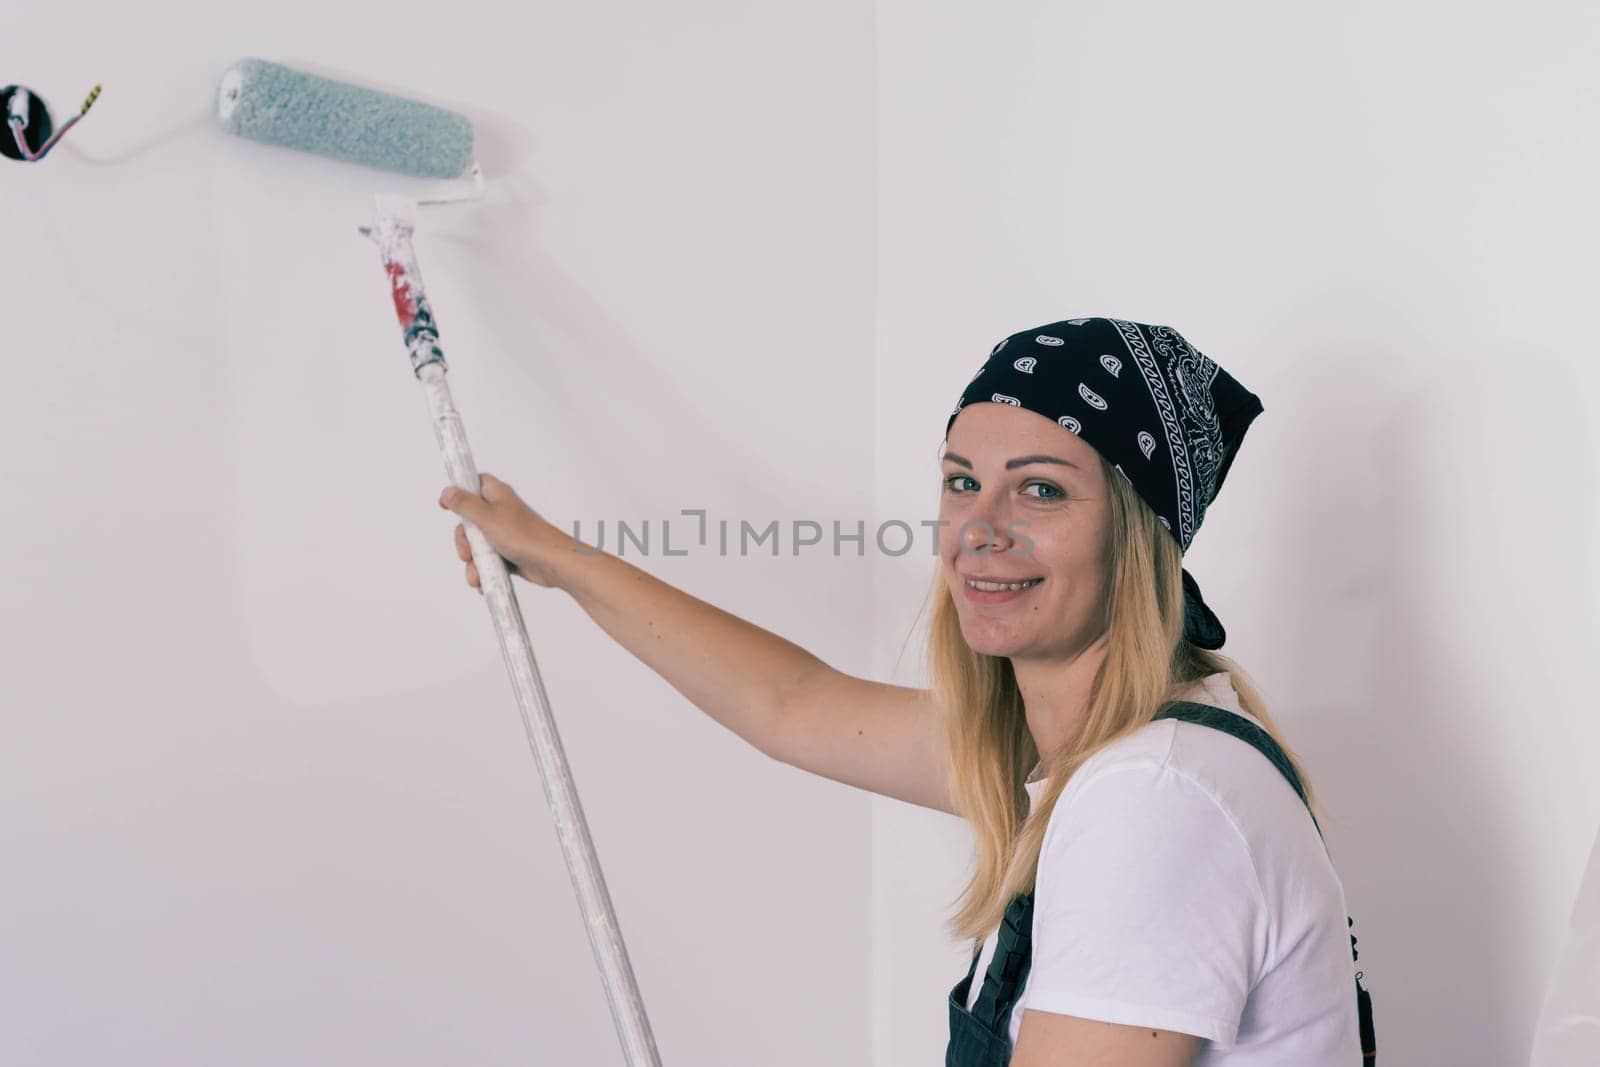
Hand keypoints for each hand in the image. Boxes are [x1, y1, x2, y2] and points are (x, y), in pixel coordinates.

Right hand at [439, 472, 562, 591]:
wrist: (551, 563)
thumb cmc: (523, 536)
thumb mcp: (487, 517)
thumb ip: (464, 504)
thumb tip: (447, 492)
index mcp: (496, 494)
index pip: (473, 484)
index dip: (459, 493)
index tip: (446, 506)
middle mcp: (499, 512)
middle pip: (468, 522)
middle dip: (464, 542)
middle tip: (468, 553)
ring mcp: (504, 533)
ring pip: (476, 545)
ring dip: (472, 563)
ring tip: (477, 575)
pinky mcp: (508, 552)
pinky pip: (487, 560)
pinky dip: (483, 571)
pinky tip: (483, 581)